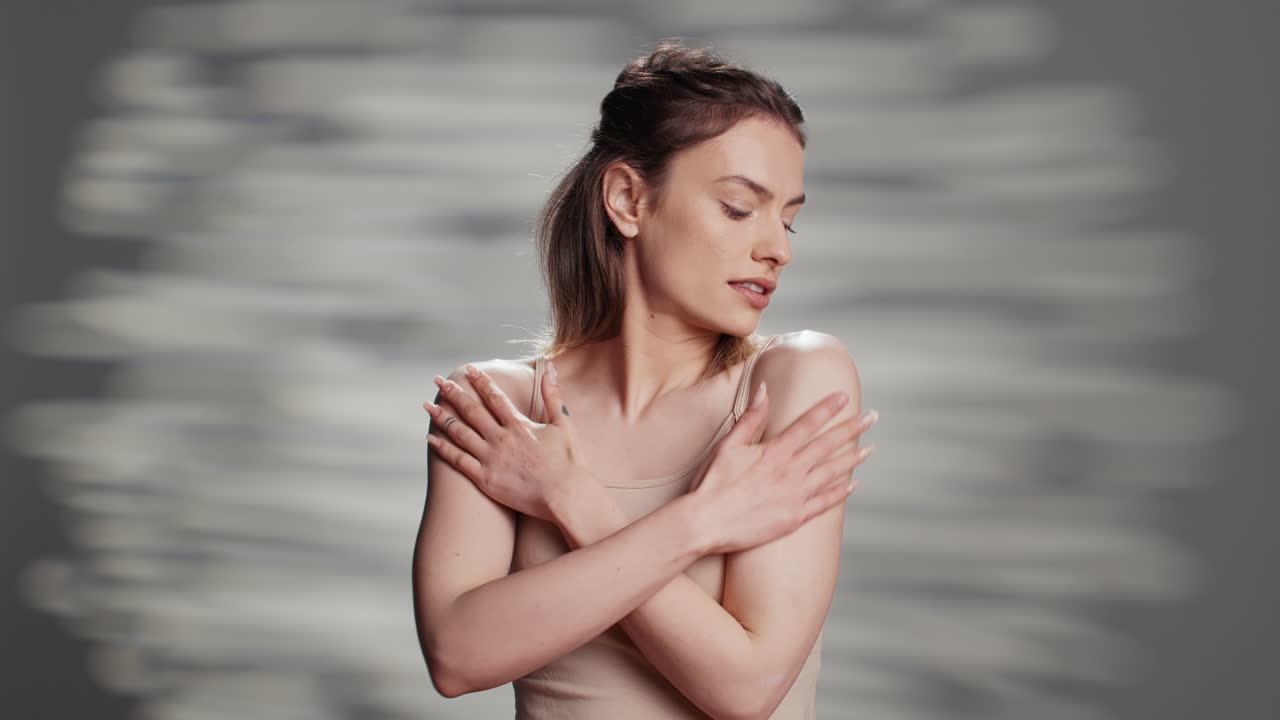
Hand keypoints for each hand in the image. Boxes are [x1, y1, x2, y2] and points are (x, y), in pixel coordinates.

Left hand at [423, 361, 580, 523]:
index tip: (467, 369)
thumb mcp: (563, 424)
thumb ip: (553, 395)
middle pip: (471, 411)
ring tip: (428, 406)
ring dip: (442, 417)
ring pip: (459, 433)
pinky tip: (430, 438)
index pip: (494, 396)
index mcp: (518, 425)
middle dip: (454, 393)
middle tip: (439, 381)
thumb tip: (550, 368)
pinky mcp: (485, 478)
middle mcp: (500, 438)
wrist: (564, 495)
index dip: (480, 381)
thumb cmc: (567, 462)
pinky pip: (458, 460)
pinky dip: (443, 448)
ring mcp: (491, 458)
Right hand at [689, 382, 875, 554]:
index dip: (827, 408)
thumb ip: (751, 417)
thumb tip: (764, 388)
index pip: (807, 423)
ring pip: (832, 473)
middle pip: (828, 445)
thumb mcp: (729, 445)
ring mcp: (795, 495)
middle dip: (852, 429)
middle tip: (872, 417)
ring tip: (869, 449)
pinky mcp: (795, 517)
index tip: (845, 397)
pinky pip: (825, 503)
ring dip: (853, 459)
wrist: (706, 522)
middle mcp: (790, 471)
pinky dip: (841, 493)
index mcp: (775, 451)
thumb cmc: (713, 483)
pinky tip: (853, 485)